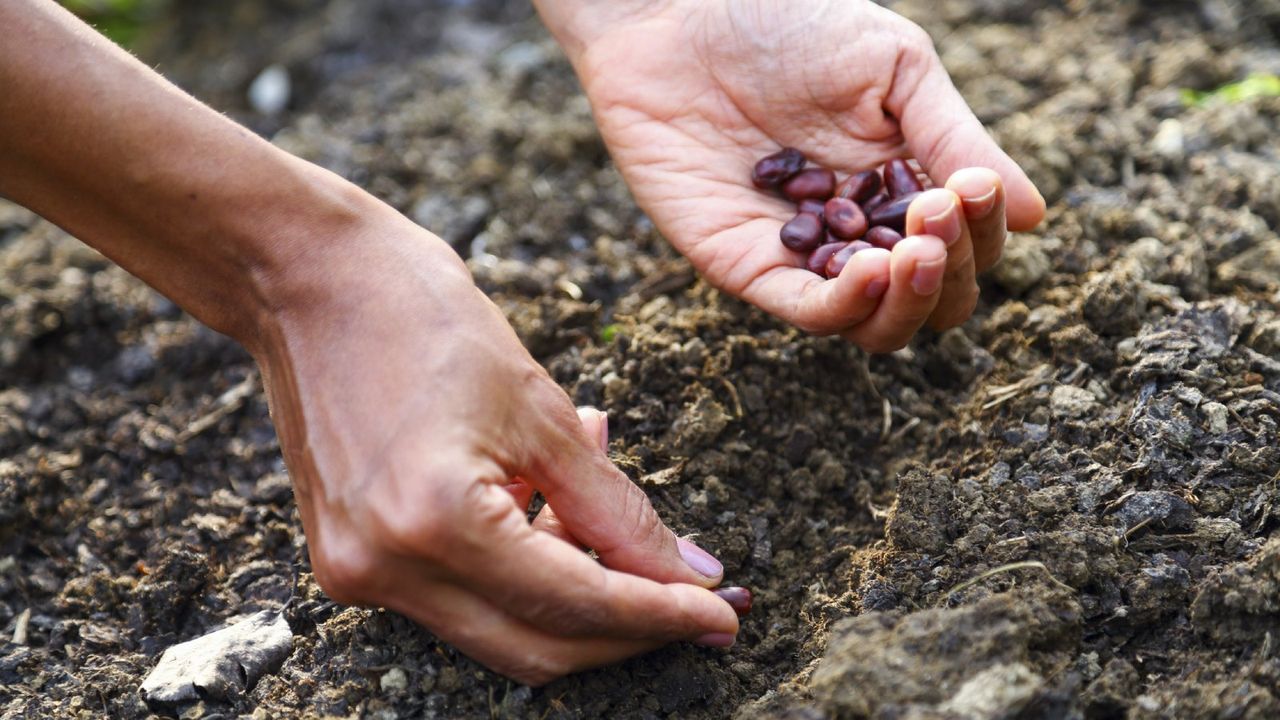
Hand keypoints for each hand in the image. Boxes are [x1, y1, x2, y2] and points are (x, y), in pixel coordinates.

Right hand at [254, 210, 737, 684]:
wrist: (306, 279)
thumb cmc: (420, 314)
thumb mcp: (540, 408)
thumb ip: (616, 507)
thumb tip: (688, 572)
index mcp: (436, 522)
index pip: (576, 603)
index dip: (661, 614)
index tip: (724, 617)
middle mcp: (386, 569)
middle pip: (537, 648)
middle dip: (625, 631)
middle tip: (693, 600)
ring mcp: (357, 573)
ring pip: (499, 630)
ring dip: (573, 595)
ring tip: (600, 507)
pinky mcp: (349, 560)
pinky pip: (458, 596)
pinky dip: (519, 569)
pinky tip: (546, 505)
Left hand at [537, 0, 1045, 351]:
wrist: (682, 12)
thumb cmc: (790, 24)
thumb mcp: (895, 69)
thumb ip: (955, 138)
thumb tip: (1033, 216)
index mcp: (902, 188)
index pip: (965, 247)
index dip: (982, 234)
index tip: (970, 188)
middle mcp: (859, 233)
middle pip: (931, 298)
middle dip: (954, 269)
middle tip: (940, 213)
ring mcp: (804, 256)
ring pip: (877, 324)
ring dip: (911, 298)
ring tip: (918, 250)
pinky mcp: (745, 265)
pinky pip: (808, 311)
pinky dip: (849, 304)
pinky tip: (873, 269)